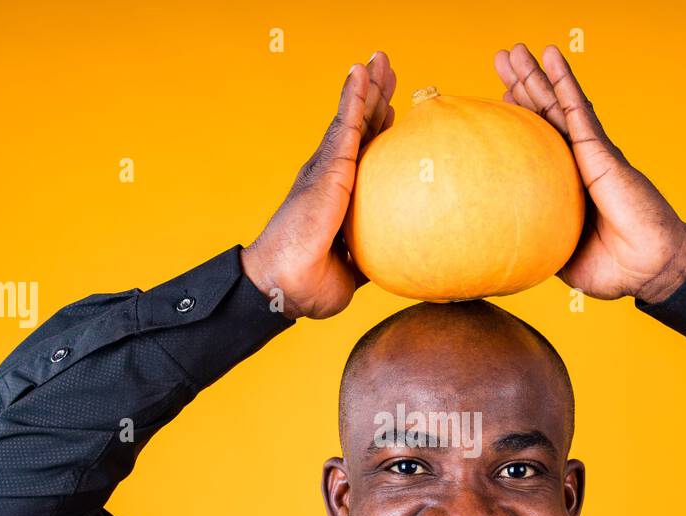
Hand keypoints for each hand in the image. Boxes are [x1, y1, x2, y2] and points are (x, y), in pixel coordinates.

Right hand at [242, 52, 396, 319]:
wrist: (287, 286)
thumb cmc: (312, 282)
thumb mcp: (355, 266)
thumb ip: (372, 252)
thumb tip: (398, 256)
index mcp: (338, 197)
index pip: (362, 156)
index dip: (377, 130)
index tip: (394, 110)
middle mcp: (330, 177)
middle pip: (359, 129)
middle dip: (374, 98)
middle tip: (388, 70)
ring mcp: (327, 169)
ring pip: (353, 119)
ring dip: (367, 88)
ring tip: (380, 60)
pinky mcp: (328, 169)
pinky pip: (345, 125)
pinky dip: (355, 97)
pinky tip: (363, 72)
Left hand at [494, 44, 685, 302]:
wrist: (648, 270)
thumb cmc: (613, 268)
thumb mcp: (561, 255)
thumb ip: (539, 240)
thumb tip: (506, 243)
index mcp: (567, 185)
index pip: (539, 144)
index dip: (520, 119)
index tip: (498, 100)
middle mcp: (578, 163)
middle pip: (544, 116)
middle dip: (522, 86)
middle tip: (501, 58)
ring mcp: (591, 154)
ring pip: (557, 105)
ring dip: (536, 75)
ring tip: (514, 50)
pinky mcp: (602, 153)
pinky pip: (578, 112)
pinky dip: (564, 82)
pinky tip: (552, 56)